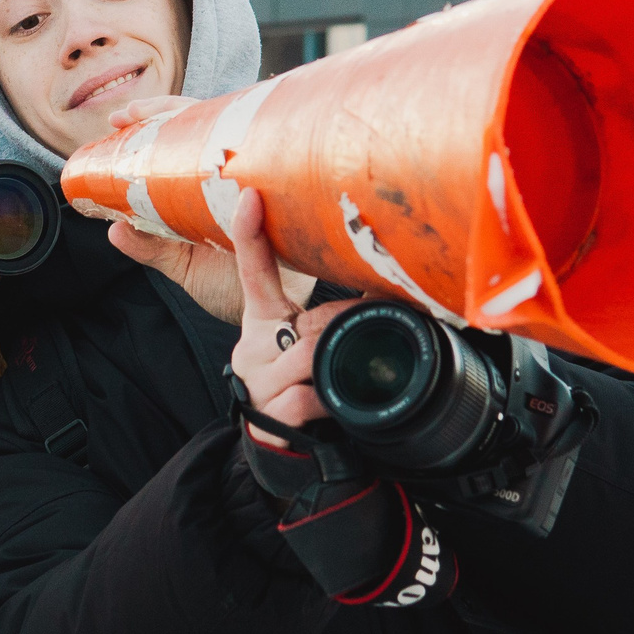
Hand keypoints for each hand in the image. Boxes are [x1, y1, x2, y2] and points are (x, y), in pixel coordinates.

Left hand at [102, 96, 312, 322]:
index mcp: (200, 191)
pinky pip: (268, 159)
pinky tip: (225, 136)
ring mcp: (255, 179)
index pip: (175, 143)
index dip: (149, 125)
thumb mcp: (184, 267)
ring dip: (198, 118)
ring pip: (230, 129)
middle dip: (162, 111)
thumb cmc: (234, 287)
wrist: (276, 311)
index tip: (119, 122)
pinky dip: (250, 141)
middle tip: (130, 114)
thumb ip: (150, 248)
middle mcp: (227, 178)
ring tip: (163, 117)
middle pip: (199, 124)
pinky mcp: (280, 193)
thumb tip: (114, 229)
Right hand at [226, 191, 362, 446]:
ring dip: (339, 363)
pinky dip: (328, 400)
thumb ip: (330, 315)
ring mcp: (257, 380)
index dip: (248, 232)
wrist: (274, 436)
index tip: (250, 196)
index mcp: (262, 318)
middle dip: (344, 326)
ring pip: (307, 357)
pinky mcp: (268, 413)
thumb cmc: (294, 377)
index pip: (252, 269)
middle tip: (370, 330)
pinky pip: (305, 398)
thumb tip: (386, 286)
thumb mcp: (305, 338)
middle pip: (307, 321)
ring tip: (351, 373)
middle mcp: (253, 345)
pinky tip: (332, 404)